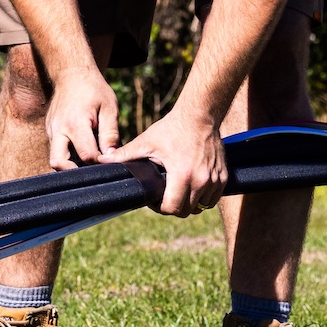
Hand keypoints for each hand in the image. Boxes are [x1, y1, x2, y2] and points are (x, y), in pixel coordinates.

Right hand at [44, 61, 121, 168]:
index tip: (109, 160)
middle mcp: (58, 129)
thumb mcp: (109, 108)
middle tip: (91, 170)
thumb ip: (110, 134)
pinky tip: (81, 149)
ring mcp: (51, 130)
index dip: (99, 162)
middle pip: (58, 163)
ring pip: (55, 158)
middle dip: (74, 172)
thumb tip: (111, 157)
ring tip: (88, 158)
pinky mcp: (49, 130)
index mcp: (75, 123)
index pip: (86, 155)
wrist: (71, 73)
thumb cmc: (93, 89)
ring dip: (70, 163)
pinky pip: (56, 148)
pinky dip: (68, 154)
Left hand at [105, 108, 228, 215]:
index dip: (159, 208)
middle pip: (186, 211)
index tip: (154, 199)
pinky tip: (192, 186)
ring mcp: (215, 180)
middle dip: (173, 207)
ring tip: (178, 191)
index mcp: (182, 174)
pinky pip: (213, 198)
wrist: (200, 115)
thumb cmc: (172, 128)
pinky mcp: (223, 177)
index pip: (171, 208)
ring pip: (201, 207)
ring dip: (189, 203)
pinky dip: (203, 197)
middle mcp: (201, 181)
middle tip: (164, 196)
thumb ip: (126, 155)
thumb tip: (103, 160)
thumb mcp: (147, 141)